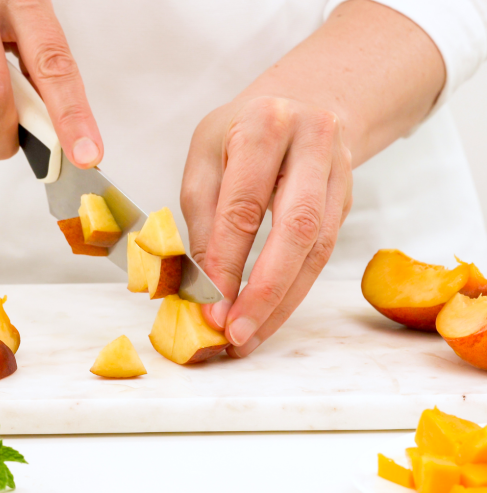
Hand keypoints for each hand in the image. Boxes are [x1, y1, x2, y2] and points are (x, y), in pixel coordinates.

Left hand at [181, 96, 352, 356]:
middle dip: (264, 291)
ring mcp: (337, 172)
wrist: (305, 99)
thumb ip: (202, 214)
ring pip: (317, 249)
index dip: (226, 264)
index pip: (243, 206)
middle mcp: (312, 143)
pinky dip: (294, 289)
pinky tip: (270, 313)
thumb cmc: (242, 130)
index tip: (209, 309)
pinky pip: (323, 252)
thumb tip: (203, 284)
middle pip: (295, 229)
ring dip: (282, 301)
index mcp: (265, 125)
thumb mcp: (206, 155)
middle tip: (236, 334)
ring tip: (250, 337)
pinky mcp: (345, 199)